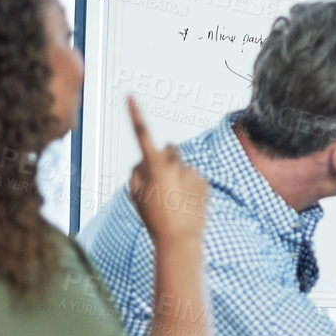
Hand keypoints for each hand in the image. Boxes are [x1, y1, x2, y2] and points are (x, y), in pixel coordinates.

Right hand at [126, 96, 207, 242]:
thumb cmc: (153, 218)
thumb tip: (143, 161)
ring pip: (181, 166)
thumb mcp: (135, 195)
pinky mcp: (205, 181)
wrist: (180, 239)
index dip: (135, 114)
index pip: (142, 134)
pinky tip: (186, 204)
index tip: (130, 96)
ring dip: (177, 176)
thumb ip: (135, 172)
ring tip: (174, 200)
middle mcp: (175, 164)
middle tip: (159, 184)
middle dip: (163, 158)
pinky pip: (194, 177)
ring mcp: (192, 172)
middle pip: (168, 149)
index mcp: (154, 167)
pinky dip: (189, 186)